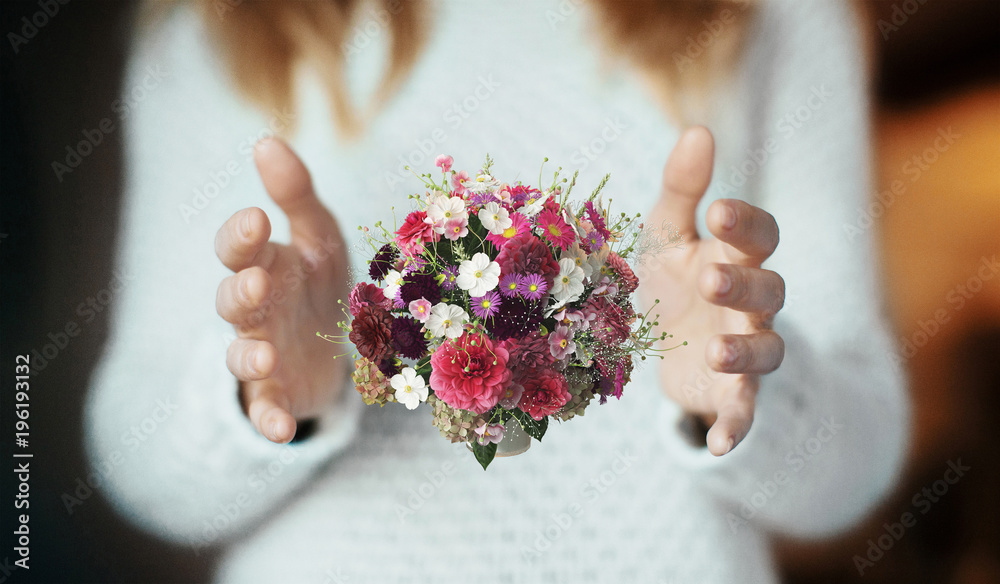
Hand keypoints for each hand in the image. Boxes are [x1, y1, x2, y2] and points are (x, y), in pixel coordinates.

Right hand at [215, 137, 349, 443]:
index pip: (239, 247)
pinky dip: (269, 419)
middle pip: (233, 300)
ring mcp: (262, 351)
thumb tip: (266, 139)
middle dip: (240, 291)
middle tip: (255, 281)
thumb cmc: (317, 281)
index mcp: (264, 263)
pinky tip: (282, 431)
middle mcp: (256, 308)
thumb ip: (296, 193)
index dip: (243, 235)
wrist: (331, 345)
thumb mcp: (319, 234)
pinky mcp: (276, 392)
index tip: (258, 219)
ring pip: (241, 352)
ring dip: (247, 353)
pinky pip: (265, 407)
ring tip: (261, 353)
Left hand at [640, 126, 784, 455]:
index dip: (746, 224)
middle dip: (744, 285)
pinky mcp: (731, 396)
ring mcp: (745, 350)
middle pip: (770, 291)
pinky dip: (736, 428)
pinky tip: (718, 444)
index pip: (760, 236)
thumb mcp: (665, 235)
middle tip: (711, 278)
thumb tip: (697, 127)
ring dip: (745, 354)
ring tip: (711, 352)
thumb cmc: (670, 279)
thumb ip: (682, 189)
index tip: (720, 209)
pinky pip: (745, 413)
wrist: (664, 344)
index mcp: (736, 256)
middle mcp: (750, 304)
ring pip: (766, 351)